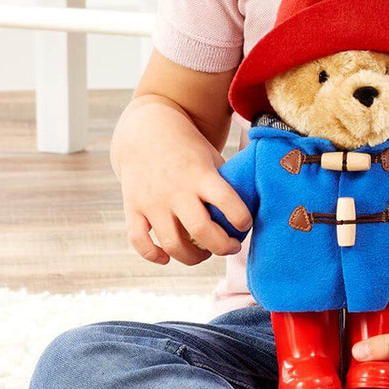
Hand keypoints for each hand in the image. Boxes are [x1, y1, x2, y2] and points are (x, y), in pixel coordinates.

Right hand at [116, 101, 251, 267]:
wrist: (145, 130)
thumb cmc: (189, 148)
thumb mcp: (212, 157)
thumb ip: (228, 183)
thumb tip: (255, 209)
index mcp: (200, 174)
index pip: (227, 201)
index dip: (241, 219)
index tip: (245, 223)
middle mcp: (176, 189)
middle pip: (201, 230)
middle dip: (222, 247)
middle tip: (231, 246)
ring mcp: (152, 201)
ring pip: (173, 244)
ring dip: (193, 258)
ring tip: (204, 252)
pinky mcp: (133, 208)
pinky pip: (139, 242)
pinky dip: (153, 256)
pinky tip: (167, 257)